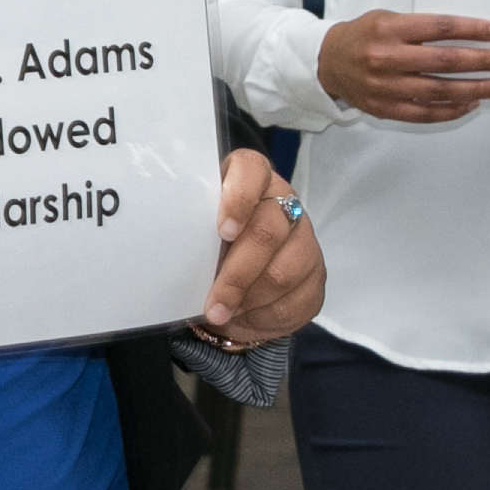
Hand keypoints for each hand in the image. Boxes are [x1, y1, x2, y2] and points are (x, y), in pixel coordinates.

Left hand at [197, 152, 320, 344]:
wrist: (232, 280)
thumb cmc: (206, 247)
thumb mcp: (193, 234)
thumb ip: (191, 233)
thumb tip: (173, 253)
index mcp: (250, 180)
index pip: (251, 170)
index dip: (239, 200)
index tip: (223, 231)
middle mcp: (283, 203)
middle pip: (268, 232)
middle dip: (237, 275)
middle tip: (213, 306)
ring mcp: (305, 239)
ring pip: (285, 272)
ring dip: (249, 301)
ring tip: (222, 314)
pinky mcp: (316, 275)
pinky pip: (298, 300)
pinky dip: (266, 317)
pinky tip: (245, 318)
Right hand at [316, 9, 489, 121]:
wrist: (326, 62)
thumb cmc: (363, 36)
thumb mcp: (387, 19)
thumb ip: (421, 27)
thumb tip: (467, 37)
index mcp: (389, 29)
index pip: (440, 28)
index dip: (472, 30)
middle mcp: (387, 58)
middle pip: (444, 61)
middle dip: (481, 62)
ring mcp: (385, 86)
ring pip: (439, 91)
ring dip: (474, 89)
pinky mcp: (384, 108)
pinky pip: (424, 113)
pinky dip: (451, 110)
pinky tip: (471, 104)